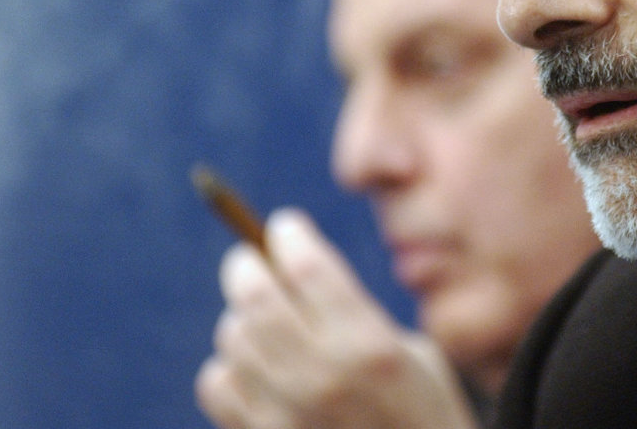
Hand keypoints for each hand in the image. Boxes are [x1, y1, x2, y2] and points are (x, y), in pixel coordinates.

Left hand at [195, 208, 478, 428]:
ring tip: (261, 320)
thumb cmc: (421, 410)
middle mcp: (322, 377)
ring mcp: (285, 415)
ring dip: (241, 318)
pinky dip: (229, 367)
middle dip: (247, 265)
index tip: (284, 226)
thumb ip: (354, 313)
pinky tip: (253, 369)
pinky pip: (216, 384)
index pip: (308, 266)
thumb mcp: (410, 351)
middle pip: (255, 296)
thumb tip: (291, 269)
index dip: (289, 236)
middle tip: (248, 258)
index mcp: (368, 345)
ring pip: (232, 337)